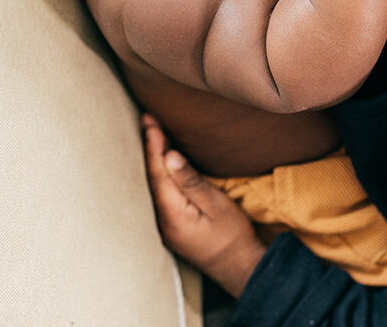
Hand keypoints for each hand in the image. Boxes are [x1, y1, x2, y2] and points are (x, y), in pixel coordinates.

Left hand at [142, 114, 265, 297]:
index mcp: (172, 214)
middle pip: (150, 178)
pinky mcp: (171, 225)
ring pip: (153, 185)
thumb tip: (169, 156)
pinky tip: (161, 161)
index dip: (154, 146)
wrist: (240, 268)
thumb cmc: (233, 236)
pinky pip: (160, 193)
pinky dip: (159, 173)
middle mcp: (161, 220)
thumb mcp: (216, 205)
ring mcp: (164, 225)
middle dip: (149, 147)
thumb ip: (191, 181)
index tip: (151, 122)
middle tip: (146, 118)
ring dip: (152, 159)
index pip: (158, 173)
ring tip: (150, 132)